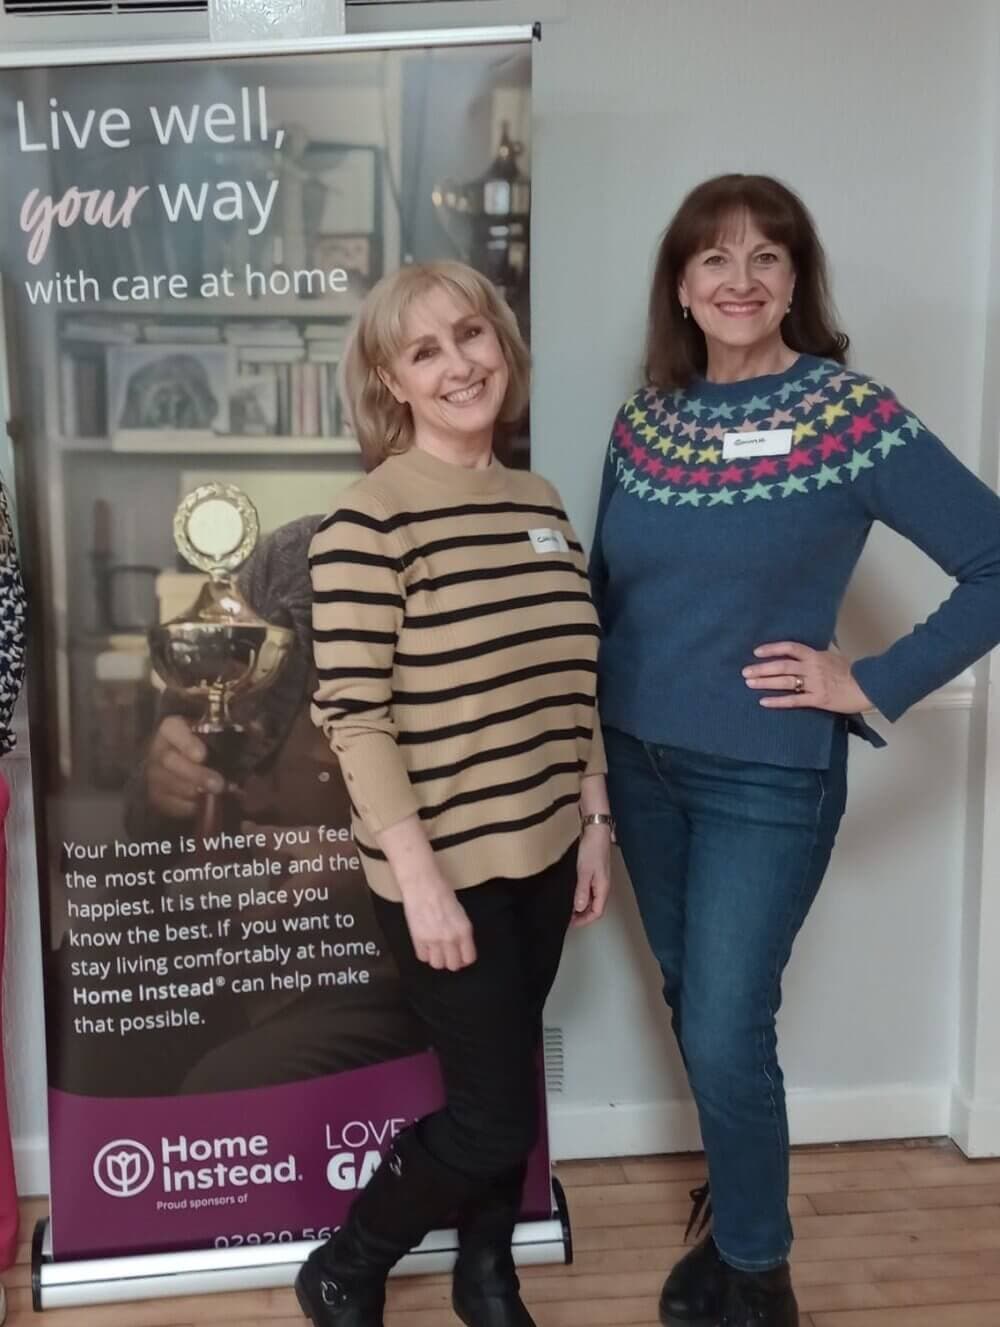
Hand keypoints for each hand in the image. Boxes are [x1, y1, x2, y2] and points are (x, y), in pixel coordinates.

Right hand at [145, 716, 225, 817]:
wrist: (179, 764)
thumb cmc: (202, 745)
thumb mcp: (215, 732)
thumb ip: (235, 730)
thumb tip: (257, 728)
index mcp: (172, 729)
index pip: (172, 729)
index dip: (186, 742)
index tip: (202, 755)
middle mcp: (158, 750)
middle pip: (171, 762)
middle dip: (197, 774)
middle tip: (219, 785)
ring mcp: (155, 774)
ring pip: (170, 785)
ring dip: (196, 793)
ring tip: (217, 796)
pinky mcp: (156, 796)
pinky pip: (170, 804)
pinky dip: (189, 807)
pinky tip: (206, 806)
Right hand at [400, 872, 476, 971]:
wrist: (423, 885)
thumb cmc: (442, 893)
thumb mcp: (460, 913)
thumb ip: (461, 932)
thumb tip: (460, 947)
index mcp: (464, 930)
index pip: (468, 958)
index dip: (464, 959)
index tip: (460, 956)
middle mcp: (450, 938)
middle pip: (453, 965)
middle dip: (451, 961)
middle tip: (447, 953)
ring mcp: (433, 940)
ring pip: (437, 965)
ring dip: (437, 959)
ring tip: (435, 949)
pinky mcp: (418, 939)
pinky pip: (422, 957)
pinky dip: (424, 953)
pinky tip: (425, 944)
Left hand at [572, 825, 611, 927]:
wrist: (596, 831)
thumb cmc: (592, 849)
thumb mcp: (584, 872)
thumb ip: (582, 891)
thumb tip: (579, 908)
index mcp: (603, 888)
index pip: (596, 912)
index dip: (584, 920)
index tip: (571, 923)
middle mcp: (603, 886)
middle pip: (595, 908)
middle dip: (582, 916)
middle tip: (567, 918)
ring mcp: (599, 879)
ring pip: (592, 899)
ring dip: (581, 906)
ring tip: (567, 908)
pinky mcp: (594, 873)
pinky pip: (589, 890)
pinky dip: (580, 895)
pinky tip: (572, 893)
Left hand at [743, 642, 871, 712]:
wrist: (869, 686)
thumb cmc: (853, 672)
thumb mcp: (834, 656)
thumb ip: (817, 654)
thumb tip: (804, 651)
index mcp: (816, 655)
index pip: (790, 648)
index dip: (772, 649)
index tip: (757, 652)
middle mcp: (813, 668)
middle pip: (783, 666)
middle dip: (762, 668)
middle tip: (746, 671)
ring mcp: (815, 684)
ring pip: (785, 682)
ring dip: (765, 682)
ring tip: (750, 683)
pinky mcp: (818, 699)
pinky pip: (794, 700)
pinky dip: (778, 701)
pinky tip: (764, 702)